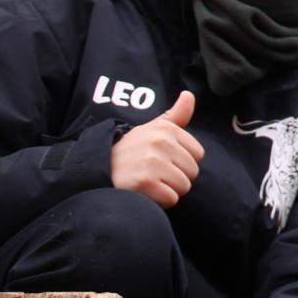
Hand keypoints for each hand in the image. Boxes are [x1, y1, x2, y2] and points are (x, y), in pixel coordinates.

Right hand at [110, 90, 204, 208]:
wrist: (99, 169)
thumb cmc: (133, 151)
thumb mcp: (153, 129)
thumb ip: (176, 115)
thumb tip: (189, 95)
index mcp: (167, 128)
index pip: (198, 155)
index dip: (182, 162)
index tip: (163, 160)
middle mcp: (160, 141)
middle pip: (192, 172)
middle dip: (176, 178)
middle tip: (154, 173)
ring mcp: (152, 161)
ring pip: (183, 187)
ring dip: (168, 190)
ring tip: (149, 182)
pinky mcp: (144, 182)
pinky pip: (171, 199)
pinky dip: (160, 201)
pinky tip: (144, 193)